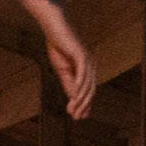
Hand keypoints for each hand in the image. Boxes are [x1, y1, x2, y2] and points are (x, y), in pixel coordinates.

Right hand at [30, 2, 96, 120]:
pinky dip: (79, 86)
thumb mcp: (63, 70)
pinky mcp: (81, 55)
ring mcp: (88, 60)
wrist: (54, 27)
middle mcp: (91, 65)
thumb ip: (69, 84)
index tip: (79, 117)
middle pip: (90, 90)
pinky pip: (82, 73)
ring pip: (87, 84)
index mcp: (87, 69)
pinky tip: (76, 96)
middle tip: (76, 118)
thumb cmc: (58, 46)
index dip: (84, 104)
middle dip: (83, 105)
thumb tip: (74, 100)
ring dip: (80, 99)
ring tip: (74, 110)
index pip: (88, 90)